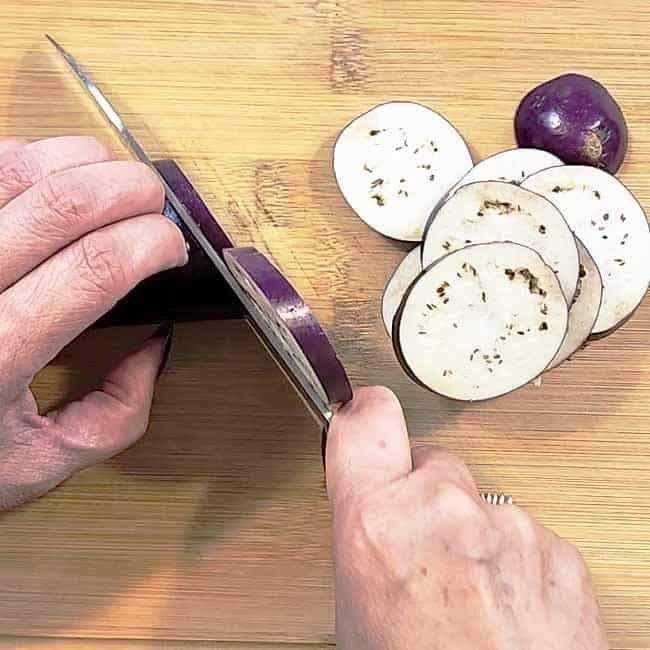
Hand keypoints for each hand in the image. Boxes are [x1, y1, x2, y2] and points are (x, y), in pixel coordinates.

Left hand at [0, 136, 186, 510]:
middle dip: (131, 188)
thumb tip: (156, 345)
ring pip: (20, 168)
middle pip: (61, 205)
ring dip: (84, 162)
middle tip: (157, 200)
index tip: (174, 246)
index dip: (150, 242)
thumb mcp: (43, 459)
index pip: (94, 269)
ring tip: (111, 183)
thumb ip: (117, 415)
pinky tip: (56, 181)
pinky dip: (35, 158)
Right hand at [326, 387, 608, 649]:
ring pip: (483, 502)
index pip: (364, 423)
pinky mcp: (560, 552)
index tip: (367, 411)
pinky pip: (527, 535)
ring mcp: (509, 529)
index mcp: (375, 526)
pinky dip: (519, 563)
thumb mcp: (358, 610)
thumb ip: (366, 536)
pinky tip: (510, 613)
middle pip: (434, 466)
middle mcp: (443, 512)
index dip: (365, 414)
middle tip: (428, 557)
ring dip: (477, 536)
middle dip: (429, 498)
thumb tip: (371, 503)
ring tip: (473, 602)